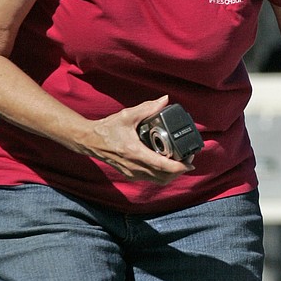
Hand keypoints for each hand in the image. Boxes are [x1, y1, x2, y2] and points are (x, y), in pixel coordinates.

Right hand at [81, 95, 195, 181]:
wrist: (89, 141)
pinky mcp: (130, 175)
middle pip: (165, 177)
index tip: (190, 161)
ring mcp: (132, 173)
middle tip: (188, 159)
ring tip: (180, 162)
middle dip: (180, 170)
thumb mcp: (127, 115)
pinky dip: (162, 174)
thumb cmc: (107, 128)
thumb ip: (147, 108)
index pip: (163, 166)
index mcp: (135, 153)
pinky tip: (166, 165)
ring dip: (172, 174)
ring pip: (159, 180)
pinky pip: (151, 179)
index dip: (179, 167)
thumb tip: (164, 100)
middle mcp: (135, 167)